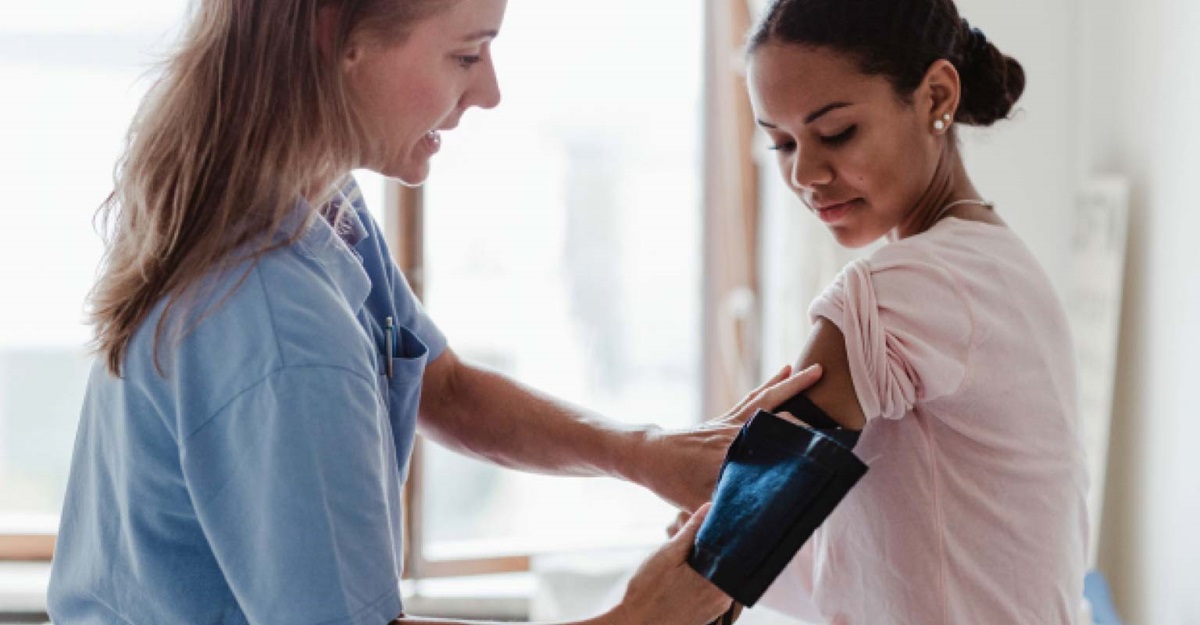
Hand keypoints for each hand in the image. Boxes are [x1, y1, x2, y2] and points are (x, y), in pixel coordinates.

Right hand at [607, 504, 731, 624]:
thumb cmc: (648, 592)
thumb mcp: (668, 554)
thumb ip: (691, 531)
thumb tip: (709, 507)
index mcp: (719, 583)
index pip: (739, 552)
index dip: (733, 532)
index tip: (726, 517)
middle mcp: (724, 599)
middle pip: (733, 565)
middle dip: (721, 546)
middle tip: (707, 529)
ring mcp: (718, 609)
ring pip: (724, 577)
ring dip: (714, 562)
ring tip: (695, 549)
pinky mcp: (709, 615)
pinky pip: (717, 590)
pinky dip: (709, 577)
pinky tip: (693, 569)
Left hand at [631, 364, 823, 511]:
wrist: (647, 455)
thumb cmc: (671, 481)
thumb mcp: (697, 503)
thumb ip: (725, 512)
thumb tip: (750, 529)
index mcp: (731, 453)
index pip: (773, 451)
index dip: (800, 452)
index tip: (827, 453)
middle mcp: (735, 432)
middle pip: (778, 419)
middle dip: (809, 416)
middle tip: (839, 413)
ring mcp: (732, 421)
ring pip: (768, 399)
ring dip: (793, 385)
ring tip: (816, 371)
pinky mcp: (727, 416)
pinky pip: (755, 397)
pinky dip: (772, 384)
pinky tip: (787, 370)